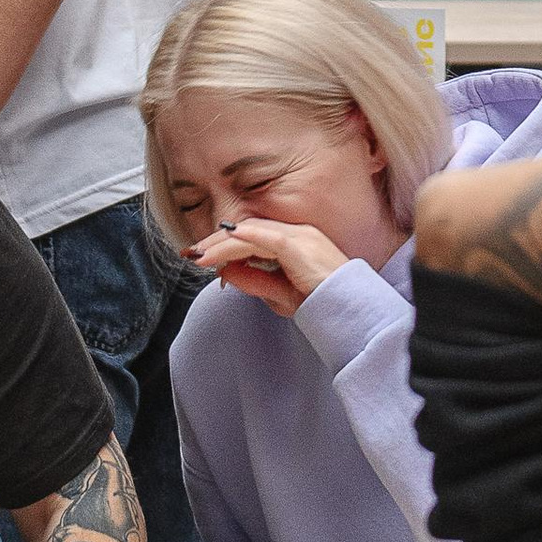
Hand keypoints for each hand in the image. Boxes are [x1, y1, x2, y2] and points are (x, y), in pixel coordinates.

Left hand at [189, 215, 353, 317]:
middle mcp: (297, 233)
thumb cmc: (323, 304)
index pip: (253, 235)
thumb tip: (224, 272)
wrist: (350, 312)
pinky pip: (262, 238)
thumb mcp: (280, 295)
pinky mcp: (298, 245)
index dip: (225, 244)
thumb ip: (253, 281)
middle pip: (248, 229)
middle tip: (192, 252)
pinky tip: (219, 251)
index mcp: (296, 241)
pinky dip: (238, 242)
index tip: (203, 256)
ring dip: (220, 244)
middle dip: (216, 241)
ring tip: (199, 256)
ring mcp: (299, 236)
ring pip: (250, 232)